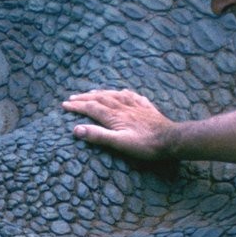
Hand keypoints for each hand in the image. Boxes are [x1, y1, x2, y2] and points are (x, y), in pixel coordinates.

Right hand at [63, 88, 180, 160]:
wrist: (171, 139)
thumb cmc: (145, 145)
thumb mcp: (119, 144)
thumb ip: (98, 136)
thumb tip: (76, 129)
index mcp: (114, 116)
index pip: (91, 108)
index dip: (77, 106)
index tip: (64, 105)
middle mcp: (123, 107)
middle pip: (100, 98)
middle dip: (85, 97)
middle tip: (72, 97)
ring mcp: (136, 106)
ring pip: (115, 95)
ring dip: (101, 93)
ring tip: (93, 92)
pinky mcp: (146, 108)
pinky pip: (132, 96)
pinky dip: (124, 93)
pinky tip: (123, 91)